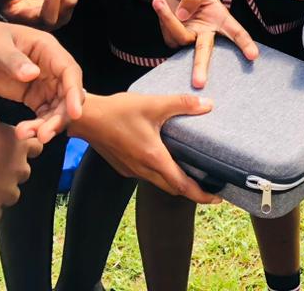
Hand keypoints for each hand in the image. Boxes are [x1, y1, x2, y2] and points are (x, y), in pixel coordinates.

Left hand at [0, 20, 84, 142]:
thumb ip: (13, 60)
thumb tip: (33, 74)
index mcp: (48, 49)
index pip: (69, 71)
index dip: (74, 92)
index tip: (74, 113)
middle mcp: (51, 67)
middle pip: (66, 94)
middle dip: (59, 117)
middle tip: (43, 135)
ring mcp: (44, 83)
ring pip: (57, 108)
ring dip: (48, 125)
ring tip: (25, 135)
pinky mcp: (34, 96)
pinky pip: (43, 114)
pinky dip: (38, 125)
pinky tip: (23, 132)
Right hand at [72, 92, 221, 203]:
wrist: (86, 118)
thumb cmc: (118, 111)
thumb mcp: (153, 104)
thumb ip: (182, 104)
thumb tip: (208, 104)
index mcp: (153, 158)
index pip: (182, 185)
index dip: (201, 195)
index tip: (217, 198)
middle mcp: (143, 169)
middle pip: (173, 188)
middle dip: (193, 192)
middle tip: (210, 188)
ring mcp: (131, 170)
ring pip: (159, 183)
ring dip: (176, 183)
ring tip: (191, 174)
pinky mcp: (123, 166)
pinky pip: (147, 176)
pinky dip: (161, 174)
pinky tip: (165, 161)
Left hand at [135, 0, 259, 87]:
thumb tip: (184, 16)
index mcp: (218, 15)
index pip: (235, 31)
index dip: (244, 43)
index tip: (253, 56)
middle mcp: (206, 30)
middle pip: (205, 50)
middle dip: (201, 67)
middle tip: (199, 83)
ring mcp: (190, 36)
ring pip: (182, 39)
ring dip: (170, 21)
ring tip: (160, 1)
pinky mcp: (173, 39)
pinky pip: (169, 35)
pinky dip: (163, 19)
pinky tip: (160, 4)